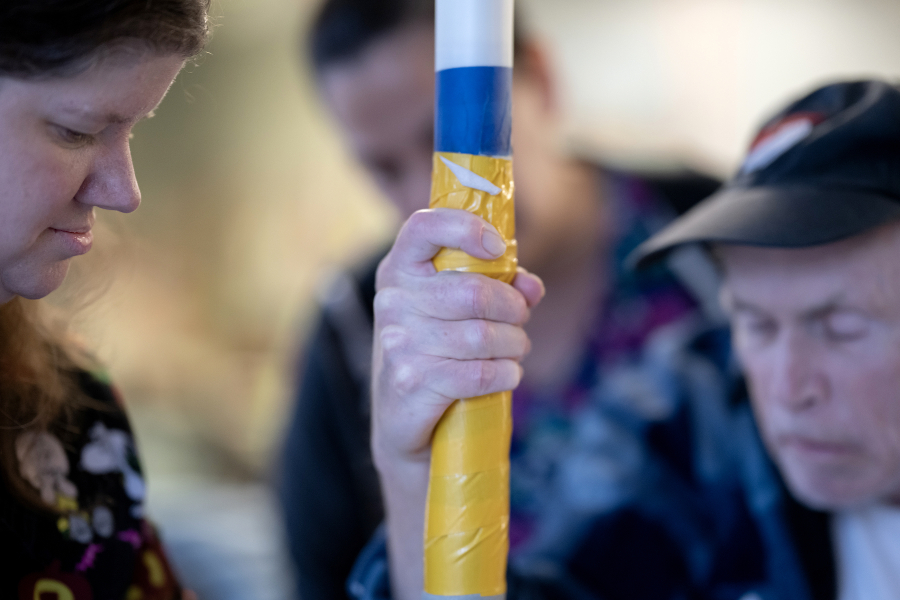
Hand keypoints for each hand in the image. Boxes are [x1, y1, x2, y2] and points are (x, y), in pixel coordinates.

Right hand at [371, 207, 543, 471]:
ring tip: (514, 350)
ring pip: (483, 336)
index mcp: (399, 270)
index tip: (497, 247)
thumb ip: (497, 287)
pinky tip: (507, 374)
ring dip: (514, 345)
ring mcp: (399, 343)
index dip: (466, 228)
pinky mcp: (412, 383)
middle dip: (513, 309)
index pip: (424, 226)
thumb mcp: (456, 312)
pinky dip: (506, 374)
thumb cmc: (435, 353)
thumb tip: (531, 286)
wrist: (402, 423)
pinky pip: (479, 373)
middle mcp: (392, 301)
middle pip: (474, 292)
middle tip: (520, 320)